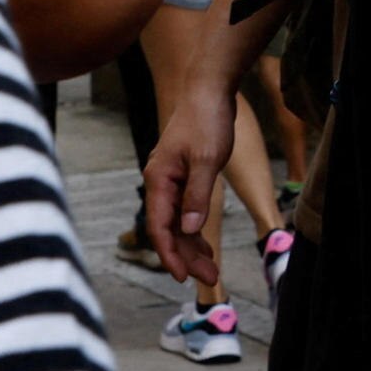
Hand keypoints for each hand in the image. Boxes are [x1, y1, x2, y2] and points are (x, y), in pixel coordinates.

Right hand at [139, 40, 239, 279]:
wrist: (209, 91)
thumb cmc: (206, 120)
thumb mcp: (207, 158)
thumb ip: (197, 194)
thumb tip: (191, 228)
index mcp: (159, 180)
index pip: (159, 227)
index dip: (169, 254)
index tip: (181, 277)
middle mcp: (160, 184)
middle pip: (169, 231)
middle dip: (187, 257)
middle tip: (210, 279)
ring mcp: (170, 181)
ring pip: (177, 224)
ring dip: (193, 248)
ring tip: (212, 270)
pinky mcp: (182, 178)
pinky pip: (184, 212)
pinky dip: (195, 230)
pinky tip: (206, 247)